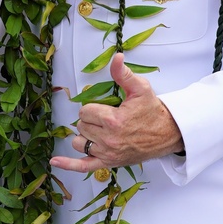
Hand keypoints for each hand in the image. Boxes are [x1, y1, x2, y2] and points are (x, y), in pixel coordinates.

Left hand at [51, 53, 183, 173]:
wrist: (167, 134)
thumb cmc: (152, 111)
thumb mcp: (140, 88)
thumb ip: (124, 74)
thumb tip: (116, 57)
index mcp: (113, 120)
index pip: (85, 111)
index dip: (93, 108)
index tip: (106, 108)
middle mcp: (108, 139)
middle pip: (81, 126)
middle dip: (91, 120)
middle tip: (107, 119)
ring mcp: (107, 153)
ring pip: (79, 142)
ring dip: (86, 136)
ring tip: (100, 132)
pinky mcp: (109, 163)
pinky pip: (83, 166)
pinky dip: (68, 165)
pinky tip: (55, 161)